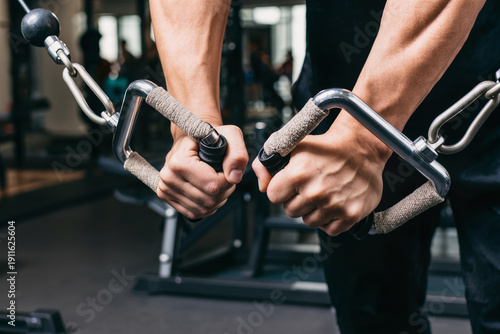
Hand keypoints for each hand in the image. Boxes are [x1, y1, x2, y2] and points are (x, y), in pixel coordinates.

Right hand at [157, 125, 247, 219]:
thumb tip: (234, 177)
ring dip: (217, 199)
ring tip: (217, 183)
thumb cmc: (208, 138)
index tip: (227, 170)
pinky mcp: (166, 197)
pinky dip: (207, 206)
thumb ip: (237, 154)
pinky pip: (194, 213)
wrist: (189, 140)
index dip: (227, 181)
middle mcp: (169, 176)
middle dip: (224, 191)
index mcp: (179, 162)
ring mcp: (165, 188)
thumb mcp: (229, 135)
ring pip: (203, 209)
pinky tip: (209, 192)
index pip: (212, 185)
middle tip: (224, 176)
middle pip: (209, 200)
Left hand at [252, 117, 389, 235]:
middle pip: (290, 211)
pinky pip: (329, 230)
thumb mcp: (292, 146)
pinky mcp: (350, 215)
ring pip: (309, 222)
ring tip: (323, 194)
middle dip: (296, 200)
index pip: (274, 196)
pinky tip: (334, 204)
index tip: (290, 184)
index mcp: (298, 174)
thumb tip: (262, 187)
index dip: (281, 190)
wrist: (361, 148)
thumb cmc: (325, 147)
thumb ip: (266, 164)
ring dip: (313, 211)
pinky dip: (330, 220)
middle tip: (309, 187)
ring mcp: (333, 205)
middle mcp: (315, 192)